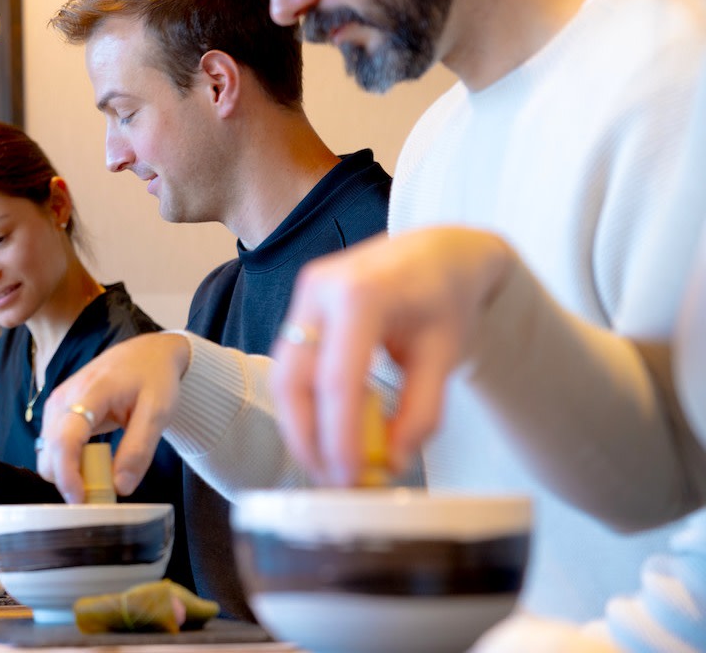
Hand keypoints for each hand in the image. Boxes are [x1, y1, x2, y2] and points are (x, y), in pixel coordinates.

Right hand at [36, 333, 189, 502]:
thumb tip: (121, 487)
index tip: (81, 501)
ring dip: (70, 472)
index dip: (67, 474)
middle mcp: (64, 398)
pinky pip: (55, 446)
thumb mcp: (158, 413)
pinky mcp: (58, 411)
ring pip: (48, 453)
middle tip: (103, 491)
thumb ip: (139, 450)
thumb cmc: (154, 378)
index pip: (65, 439)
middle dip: (70, 479)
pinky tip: (95, 461)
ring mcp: (58, 404)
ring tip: (104, 473)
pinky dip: (71, 462)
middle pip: (50, 452)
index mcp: (90, 393)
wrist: (147, 353)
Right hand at [269, 227, 512, 485]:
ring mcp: (305, 294)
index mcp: (361, 294)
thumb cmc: (446, 296)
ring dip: (300, 426)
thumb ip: (420, 411)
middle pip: (294, 379)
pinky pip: (291, 365)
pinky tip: (327, 431)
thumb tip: (391, 460)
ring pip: (283, 376)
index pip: (338, 379)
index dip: (338, 435)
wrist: (440, 251)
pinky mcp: (300, 307)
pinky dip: (304, 404)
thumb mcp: (445, 355)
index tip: (350, 477)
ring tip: (329, 463)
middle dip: (306, 439)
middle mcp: (321, 289)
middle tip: (332, 480)